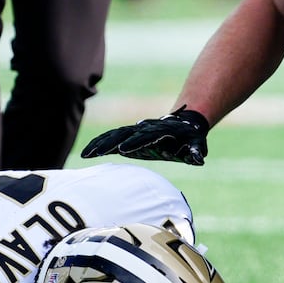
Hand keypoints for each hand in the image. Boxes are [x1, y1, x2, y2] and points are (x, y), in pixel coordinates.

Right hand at [81, 108, 208, 164]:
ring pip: (114, 135)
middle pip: (123, 135)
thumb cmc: (191, 138)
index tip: (123, 151)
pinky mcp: (130, 136)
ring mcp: (135, 131)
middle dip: (109, 143)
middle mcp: (143, 129)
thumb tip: (199, 160)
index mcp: (158, 132)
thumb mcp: (196, 144)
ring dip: (99, 144)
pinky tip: (88, 152)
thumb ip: (196, 152)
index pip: (144, 137)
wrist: (186, 122)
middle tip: (94, 154)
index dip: (135, 143)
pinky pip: (112, 138)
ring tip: (84, 155)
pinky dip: (99, 143)